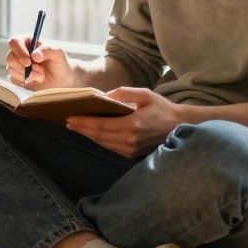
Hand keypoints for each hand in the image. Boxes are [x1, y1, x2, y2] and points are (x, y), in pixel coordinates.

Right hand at [6, 37, 74, 89]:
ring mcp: (17, 65)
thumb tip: (34, 55)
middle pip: (10, 57)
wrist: (62, 80)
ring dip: (28, 74)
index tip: (28, 62)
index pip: (15, 42)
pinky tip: (36, 80)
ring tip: (41, 75)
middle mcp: (20, 52)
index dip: (19, 52)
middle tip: (40, 71)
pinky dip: (25, 81)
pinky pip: (13, 79)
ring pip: (11, 69)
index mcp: (27, 42)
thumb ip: (47, 50)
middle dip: (24, 67)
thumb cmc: (60, 63)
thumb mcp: (58, 53)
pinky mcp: (17, 77)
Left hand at [65, 88, 185, 158]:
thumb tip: (105, 95)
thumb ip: (125, 93)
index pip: (101, 125)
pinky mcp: (132, 154)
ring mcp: (131, 149)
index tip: (70, 117)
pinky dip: (99, 140)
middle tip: (68, 121)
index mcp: (132, 125)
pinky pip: (111, 147)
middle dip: (82, 129)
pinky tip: (91, 133)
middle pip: (99, 136)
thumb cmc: (162, 108)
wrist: (179, 126)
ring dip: (88, 136)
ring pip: (103, 144)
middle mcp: (130, 140)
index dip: (84, 122)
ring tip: (76, 127)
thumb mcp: (145, 94)